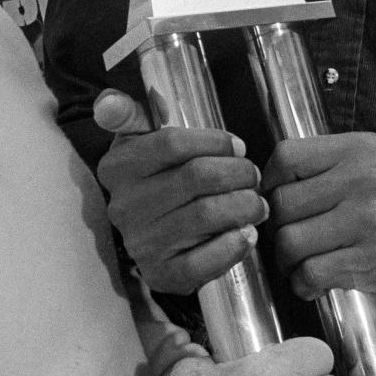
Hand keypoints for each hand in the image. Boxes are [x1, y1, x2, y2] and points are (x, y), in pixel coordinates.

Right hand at [93, 90, 268, 294]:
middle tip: (254, 175)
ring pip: (206, 215)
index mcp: (117, 167)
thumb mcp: (141, 142)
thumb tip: (120, 100)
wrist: (152, 239)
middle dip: (237, 173)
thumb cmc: (158, 179)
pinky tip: (246, 233)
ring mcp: (141, 243)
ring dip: (244, 206)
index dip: (214, 141)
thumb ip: (135, 114)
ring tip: (258, 202)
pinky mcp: (162, 275)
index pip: (171, 143)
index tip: (238, 146)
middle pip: (196, 177)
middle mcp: (123, 206)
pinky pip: (204, 261)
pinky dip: (233, 245)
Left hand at [263, 132, 375, 303]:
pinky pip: (311, 272)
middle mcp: (363, 179)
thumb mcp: (371, 163)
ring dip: (286, 261)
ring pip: (291, 241)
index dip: (269, 184)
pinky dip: (303, 284)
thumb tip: (266, 187)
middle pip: (283, 204)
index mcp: (358, 150)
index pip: (287, 157)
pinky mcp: (373, 259)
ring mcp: (369, 219)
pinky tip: (313, 282)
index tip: (274, 202)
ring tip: (299, 264)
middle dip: (277, 229)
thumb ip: (326, 165)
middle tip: (288, 241)